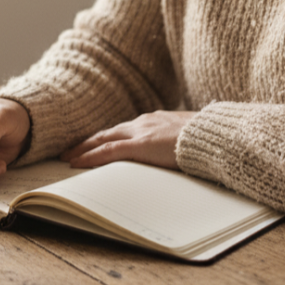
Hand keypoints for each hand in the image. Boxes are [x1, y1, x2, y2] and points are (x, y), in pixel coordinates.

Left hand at [60, 110, 196, 169]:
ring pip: (103, 140)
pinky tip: (77, 163)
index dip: (106, 138)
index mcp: (155, 121)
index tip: (93, 145)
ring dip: (83, 149)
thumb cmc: (208, 140)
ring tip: (68, 158)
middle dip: (87, 142)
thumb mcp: (188, 141)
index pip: (123, 130)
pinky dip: (90, 157)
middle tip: (69, 151)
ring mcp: (140, 132)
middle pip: (108, 133)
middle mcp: (144, 122)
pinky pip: (108, 152)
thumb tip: (175, 155)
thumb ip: (175, 145)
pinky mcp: (140, 145)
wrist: (215, 136)